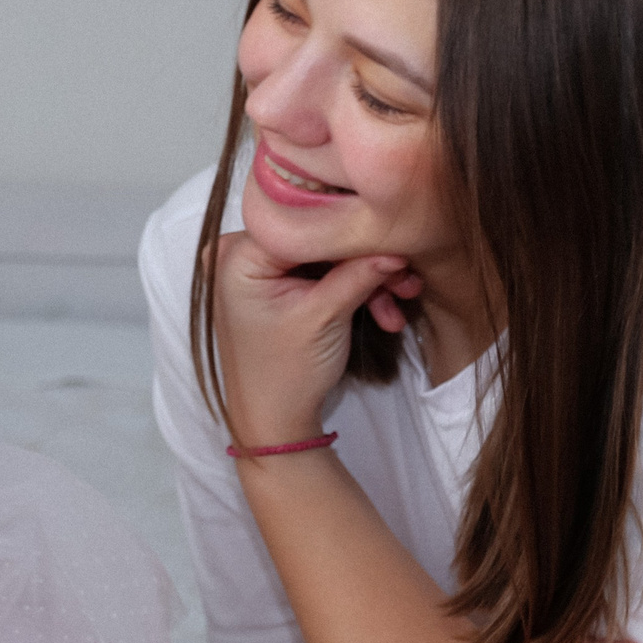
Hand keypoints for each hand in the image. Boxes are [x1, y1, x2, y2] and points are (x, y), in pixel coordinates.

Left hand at [212, 231, 422, 445]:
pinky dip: (351, 289)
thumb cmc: (285, 374)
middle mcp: (239, 254)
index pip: (302, 220)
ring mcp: (257, 269)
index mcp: (237, 255)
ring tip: (400, 303)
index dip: (351, 230)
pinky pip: (319, 273)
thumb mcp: (324, 317)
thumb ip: (358, 273)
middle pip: (317, 239)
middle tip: (406, 281)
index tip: (394, 242)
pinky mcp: (275, 285)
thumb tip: (395, 243)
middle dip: (365, 261)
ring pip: (324, 257)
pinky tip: (383, 312)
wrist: (273, 422)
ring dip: (367, 279)